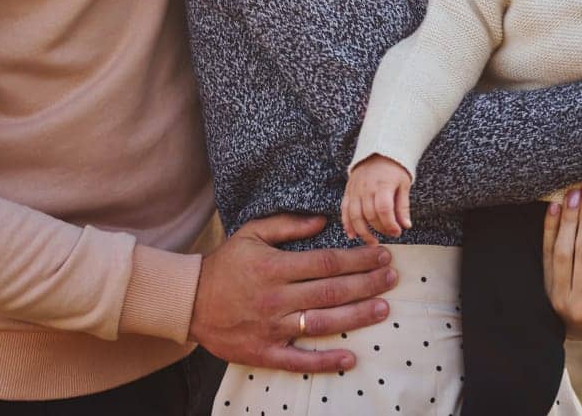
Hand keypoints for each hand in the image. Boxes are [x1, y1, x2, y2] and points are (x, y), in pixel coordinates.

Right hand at [187, 213, 396, 372]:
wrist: (188, 301)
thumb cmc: (224, 264)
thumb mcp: (251, 233)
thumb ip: (287, 225)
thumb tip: (323, 221)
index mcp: (274, 267)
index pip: (326, 262)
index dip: (358, 259)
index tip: (382, 255)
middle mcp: (276, 297)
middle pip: (331, 291)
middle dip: (366, 283)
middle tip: (393, 278)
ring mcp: (271, 327)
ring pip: (321, 322)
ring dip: (356, 316)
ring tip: (383, 309)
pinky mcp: (264, 352)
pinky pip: (298, 360)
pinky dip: (325, 361)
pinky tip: (350, 358)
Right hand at [341, 155, 412, 244]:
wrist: (378, 152)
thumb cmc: (394, 169)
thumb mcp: (404, 184)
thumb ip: (403, 206)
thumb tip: (406, 225)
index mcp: (383, 184)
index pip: (384, 209)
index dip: (390, 224)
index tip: (397, 232)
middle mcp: (366, 188)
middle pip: (370, 215)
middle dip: (380, 229)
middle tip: (388, 235)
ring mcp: (355, 190)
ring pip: (355, 216)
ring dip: (362, 232)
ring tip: (371, 241)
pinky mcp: (348, 192)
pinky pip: (344, 210)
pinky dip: (347, 224)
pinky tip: (352, 234)